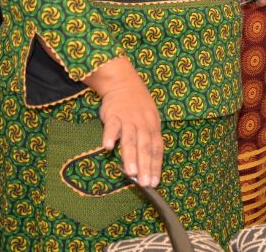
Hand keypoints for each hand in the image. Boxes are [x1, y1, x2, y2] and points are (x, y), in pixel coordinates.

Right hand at [86, 57, 162, 186]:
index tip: (154, 182)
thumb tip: (146, 166)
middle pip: (145, 146)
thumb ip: (147, 140)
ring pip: (130, 139)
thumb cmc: (138, 107)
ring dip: (130, 156)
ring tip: (131, 172)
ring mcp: (128, 119)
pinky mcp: (113, 114)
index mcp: (153, 126)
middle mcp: (143, 124)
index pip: (157, 148)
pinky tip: (108, 147)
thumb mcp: (149, 120)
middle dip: (146, 165)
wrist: (124, 83)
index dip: (156, 165)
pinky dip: (110, 135)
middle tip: (145, 183)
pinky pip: (112, 126)